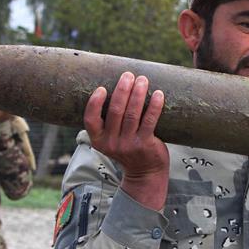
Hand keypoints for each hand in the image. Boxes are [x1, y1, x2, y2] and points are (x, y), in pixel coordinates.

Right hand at [84, 72, 168, 210]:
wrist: (145, 173)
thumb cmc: (128, 149)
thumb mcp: (112, 139)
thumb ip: (110, 122)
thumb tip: (117, 87)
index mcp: (99, 140)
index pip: (90, 120)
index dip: (94, 103)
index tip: (102, 88)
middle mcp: (111, 143)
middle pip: (115, 111)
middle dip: (122, 90)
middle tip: (128, 75)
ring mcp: (128, 145)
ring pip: (132, 114)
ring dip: (138, 93)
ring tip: (142, 80)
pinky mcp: (145, 144)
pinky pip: (149, 121)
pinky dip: (154, 105)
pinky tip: (158, 94)